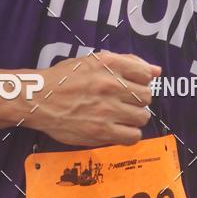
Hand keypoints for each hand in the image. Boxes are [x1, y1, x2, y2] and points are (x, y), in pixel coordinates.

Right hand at [35, 51, 160, 146]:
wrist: (38, 99)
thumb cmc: (64, 79)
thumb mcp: (93, 61)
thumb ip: (127, 62)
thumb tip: (158, 70)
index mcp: (108, 64)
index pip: (146, 73)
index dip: (142, 81)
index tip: (132, 85)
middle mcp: (110, 85)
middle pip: (146, 96)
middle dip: (138, 100)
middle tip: (123, 102)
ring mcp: (107, 109)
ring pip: (142, 117)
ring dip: (134, 117)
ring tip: (120, 116)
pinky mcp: (101, 131)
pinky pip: (132, 136)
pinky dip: (129, 134)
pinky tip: (117, 129)